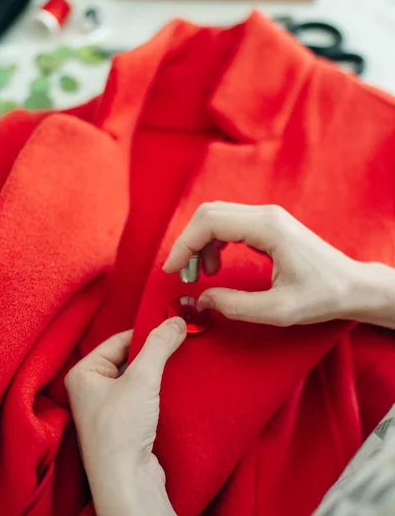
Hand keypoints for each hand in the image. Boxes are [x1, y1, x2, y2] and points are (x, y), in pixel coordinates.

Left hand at [65, 318, 186, 515]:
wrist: (127, 481)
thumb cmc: (120, 432)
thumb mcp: (141, 379)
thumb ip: (159, 346)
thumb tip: (176, 321)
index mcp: (84, 373)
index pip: (119, 339)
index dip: (147, 333)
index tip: (172, 327)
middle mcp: (91, 388)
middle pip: (129, 357)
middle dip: (154, 352)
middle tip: (179, 342)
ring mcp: (107, 407)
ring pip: (138, 376)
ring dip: (158, 370)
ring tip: (179, 362)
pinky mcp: (124, 423)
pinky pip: (142, 394)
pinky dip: (158, 388)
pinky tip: (175, 385)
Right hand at [163, 202, 394, 327]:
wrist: (351, 286)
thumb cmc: (323, 296)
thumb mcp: (278, 310)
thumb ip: (235, 305)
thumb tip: (203, 300)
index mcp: (267, 228)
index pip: (210, 222)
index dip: (184, 244)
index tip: (171, 269)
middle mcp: (266, 215)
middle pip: (209, 213)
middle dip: (188, 242)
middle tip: (183, 274)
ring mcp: (268, 217)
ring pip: (217, 216)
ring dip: (200, 242)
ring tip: (201, 274)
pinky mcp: (269, 225)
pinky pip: (230, 224)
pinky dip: (214, 242)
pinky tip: (216, 266)